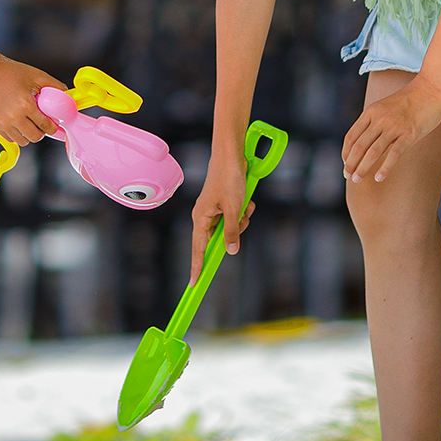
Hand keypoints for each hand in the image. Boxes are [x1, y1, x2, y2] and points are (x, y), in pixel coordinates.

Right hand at [0, 58, 61, 146]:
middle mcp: (13, 116)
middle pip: (35, 137)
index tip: (55, 125)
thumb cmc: (11, 73)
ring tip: (29, 123)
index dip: (53, 127)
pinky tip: (19, 123)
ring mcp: (3, 123)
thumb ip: (55, 86)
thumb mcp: (37, 75)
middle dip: (42, 131)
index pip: (45, 125)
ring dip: (29, 134)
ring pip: (23, 141)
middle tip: (42, 123)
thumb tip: (68, 96)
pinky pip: (11, 139)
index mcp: (25, 104)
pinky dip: (17, 135)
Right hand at [187, 157, 253, 284]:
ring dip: (242, 219)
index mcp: (200, 219)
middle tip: (240, 217)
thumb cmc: (228, 179)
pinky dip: (243, 211)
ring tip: (244, 205)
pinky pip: (236, 217)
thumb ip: (232, 232)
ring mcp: (215, 211)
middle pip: (220, 239)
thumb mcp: (233, 208)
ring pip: (231, 228)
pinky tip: (246, 200)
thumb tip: (231, 251)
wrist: (231, 156)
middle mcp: (205, 217)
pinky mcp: (224, 205)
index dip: (197, 267)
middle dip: (235, 231)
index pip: (197, 250)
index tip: (194, 284)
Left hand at [342, 76, 440, 183]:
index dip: (346, 153)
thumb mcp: (385, 107)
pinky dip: (385, 168)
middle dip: (351, 164)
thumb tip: (367, 142)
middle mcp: (380, 119)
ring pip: (373, 152)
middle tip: (348, 177)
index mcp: (371, 111)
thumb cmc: (410, 100)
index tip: (345, 165)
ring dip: (363, 168)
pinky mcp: (409, 134)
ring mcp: (394, 126)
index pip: (352, 136)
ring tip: (357, 180)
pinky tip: (379, 178)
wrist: (432, 89)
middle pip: (359, 146)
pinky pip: (394, 154)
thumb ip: (375, 121)